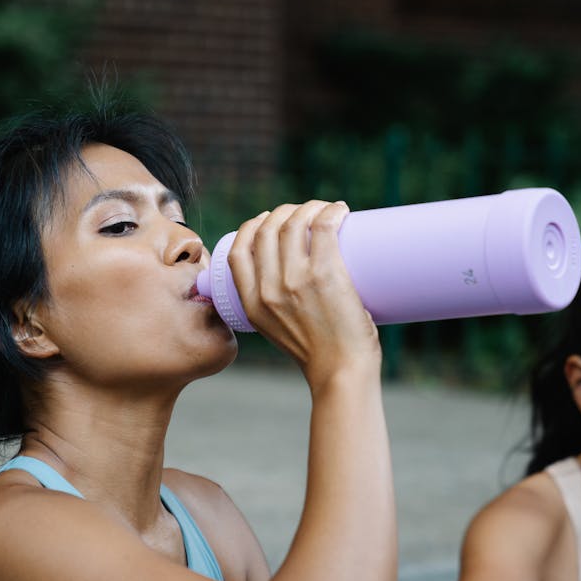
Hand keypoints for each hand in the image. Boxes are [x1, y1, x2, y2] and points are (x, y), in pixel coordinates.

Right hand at [225, 200, 379, 386]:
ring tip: (327, 211)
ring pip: (294, 223)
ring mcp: (296, 280)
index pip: (238, 250)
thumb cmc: (319, 355)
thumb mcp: (278, 331)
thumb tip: (295, 283)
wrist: (341, 373)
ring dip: (310, 207)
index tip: (269, 220)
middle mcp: (268, 289)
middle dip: (284, 212)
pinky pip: (324, 226)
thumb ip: (277, 308)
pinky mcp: (325, 274)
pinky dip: (331, 211)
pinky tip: (340, 210)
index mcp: (251, 303)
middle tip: (306, 215)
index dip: (251, 227)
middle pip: (267, 230)